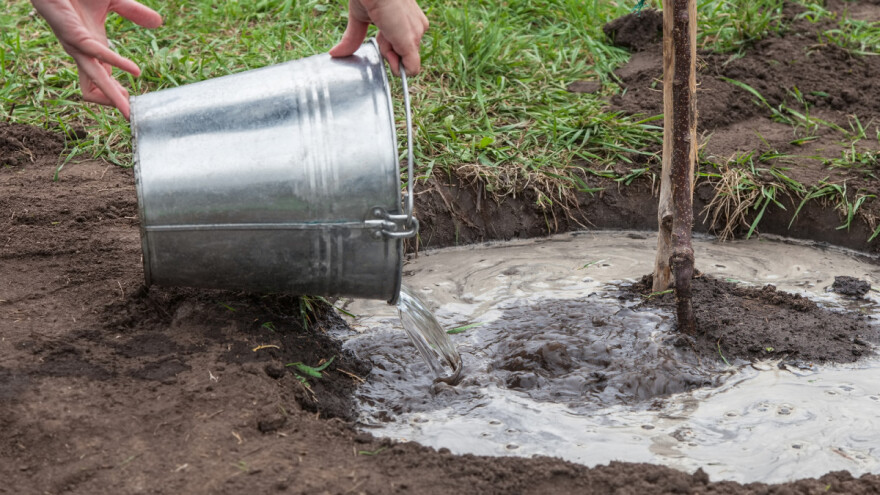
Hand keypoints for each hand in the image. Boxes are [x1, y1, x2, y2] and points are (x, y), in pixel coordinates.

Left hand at [31, 0, 161, 119]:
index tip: (133, 104)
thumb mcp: (114, 1)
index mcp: (93, 48)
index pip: (103, 81)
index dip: (117, 95)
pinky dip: (118, 65)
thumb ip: (134, 13)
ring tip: (128, 109)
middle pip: (94, 90)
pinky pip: (99, 55)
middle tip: (132, 117)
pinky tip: (136, 71)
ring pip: (94, 81)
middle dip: (114, 104)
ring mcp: (77, 46)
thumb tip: (158, 23)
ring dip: (112, 97)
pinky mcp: (74, 35)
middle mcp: (83, 52)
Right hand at [329, 0, 427, 75]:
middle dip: (388, 52)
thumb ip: (353, 37)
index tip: (378, 39)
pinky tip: (393, 64)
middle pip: (404, 55)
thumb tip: (335, 53)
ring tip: (382, 31)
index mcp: (408, 20)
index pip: (402, 45)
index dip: (389, 48)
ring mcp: (415, 34)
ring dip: (389, 55)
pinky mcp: (410, 42)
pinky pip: (411, 68)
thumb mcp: (359, 17)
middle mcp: (416, 27)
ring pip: (405, 61)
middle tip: (379, 34)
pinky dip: (400, 71)